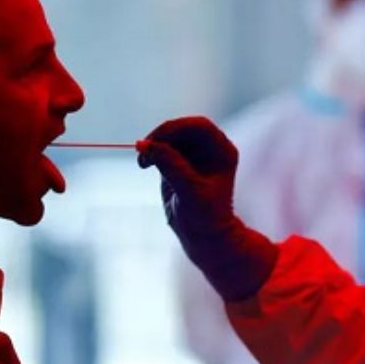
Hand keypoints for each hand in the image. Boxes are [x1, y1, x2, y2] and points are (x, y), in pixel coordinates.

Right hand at [137, 116, 238, 241]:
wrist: (204, 236)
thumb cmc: (205, 216)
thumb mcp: (189, 191)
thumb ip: (171, 166)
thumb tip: (148, 145)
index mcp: (222, 151)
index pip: (200, 127)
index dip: (177, 127)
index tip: (157, 139)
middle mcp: (210, 149)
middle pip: (182, 128)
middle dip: (162, 136)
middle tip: (144, 149)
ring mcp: (194, 154)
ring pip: (170, 137)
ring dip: (153, 144)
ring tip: (142, 162)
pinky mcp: (178, 162)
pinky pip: (162, 148)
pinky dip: (151, 153)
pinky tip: (144, 163)